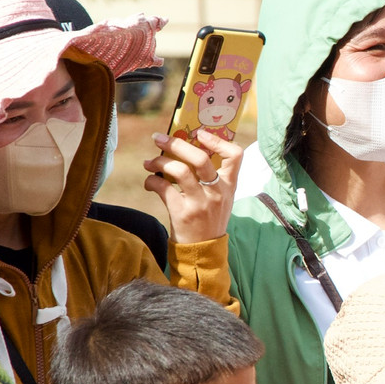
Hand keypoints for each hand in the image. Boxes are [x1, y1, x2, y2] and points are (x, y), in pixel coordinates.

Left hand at [144, 129, 242, 243]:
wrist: (202, 250)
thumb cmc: (209, 219)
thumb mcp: (220, 198)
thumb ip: (211, 178)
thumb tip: (184, 150)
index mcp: (229, 185)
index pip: (235, 156)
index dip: (218, 141)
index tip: (200, 133)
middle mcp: (217, 192)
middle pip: (200, 158)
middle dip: (176, 144)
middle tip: (159, 138)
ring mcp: (201, 202)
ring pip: (179, 170)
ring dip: (159, 161)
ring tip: (149, 162)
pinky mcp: (183, 212)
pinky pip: (163, 188)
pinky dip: (151, 181)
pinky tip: (149, 182)